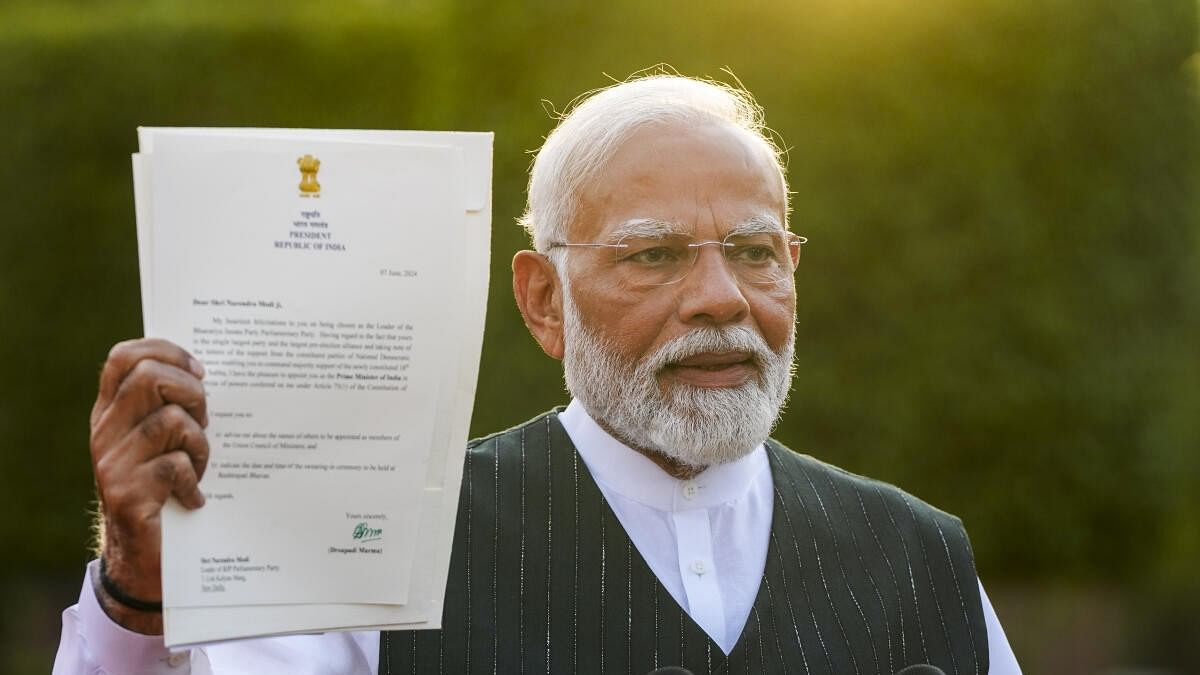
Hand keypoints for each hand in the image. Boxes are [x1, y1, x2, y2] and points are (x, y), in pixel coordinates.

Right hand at [89, 338, 208, 632]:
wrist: (144, 556)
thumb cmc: (165, 490)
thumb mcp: (162, 442)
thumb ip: (169, 406)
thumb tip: (205, 373)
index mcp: (111, 412)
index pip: (124, 357)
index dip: (166, 351)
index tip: (199, 371)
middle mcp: (105, 432)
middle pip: (149, 378)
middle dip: (191, 392)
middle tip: (206, 420)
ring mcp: (112, 463)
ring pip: (171, 421)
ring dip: (200, 444)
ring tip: (200, 467)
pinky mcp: (127, 494)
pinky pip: (176, 466)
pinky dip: (195, 480)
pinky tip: (194, 498)